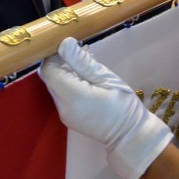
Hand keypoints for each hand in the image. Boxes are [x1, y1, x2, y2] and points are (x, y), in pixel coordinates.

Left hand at [39, 38, 173, 178]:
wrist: (130, 135)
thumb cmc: (123, 105)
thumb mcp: (106, 78)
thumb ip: (83, 62)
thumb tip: (64, 43)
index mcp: (72, 96)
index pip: (48, 70)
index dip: (54, 56)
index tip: (71, 48)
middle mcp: (62, 107)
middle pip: (50, 78)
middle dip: (61, 63)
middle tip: (82, 54)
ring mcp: (64, 114)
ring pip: (55, 86)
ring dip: (65, 73)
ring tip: (87, 67)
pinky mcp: (68, 118)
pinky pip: (62, 96)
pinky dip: (69, 84)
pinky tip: (86, 81)